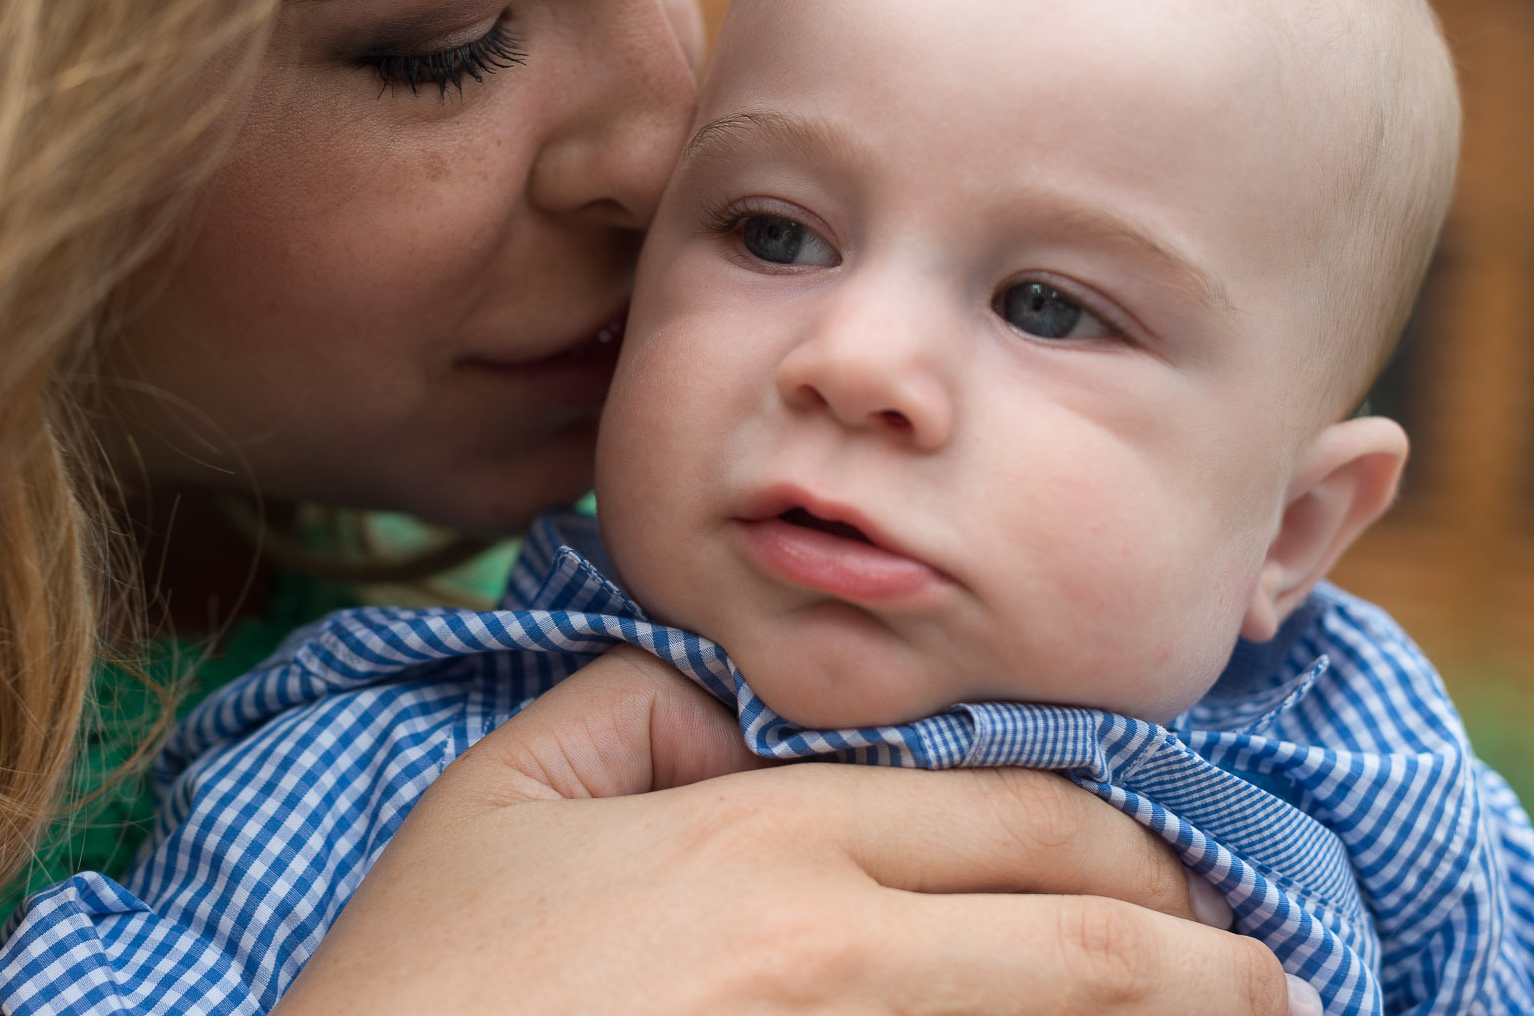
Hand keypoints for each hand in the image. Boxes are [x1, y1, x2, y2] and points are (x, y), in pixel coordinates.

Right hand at [280, 647, 1299, 1014]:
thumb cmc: (423, 979)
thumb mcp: (500, 795)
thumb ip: (631, 706)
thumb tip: (728, 707)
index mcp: (770, 842)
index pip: (1013, 814)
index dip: (1130, 842)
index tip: (1188, 869)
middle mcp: (842, 956)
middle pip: (1087, 935)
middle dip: (1205, 950)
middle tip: (1261, 968)